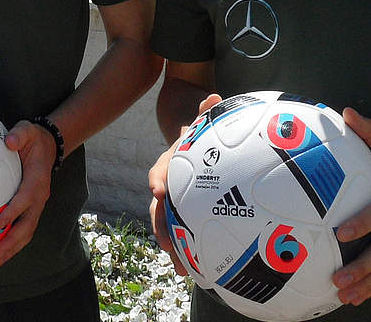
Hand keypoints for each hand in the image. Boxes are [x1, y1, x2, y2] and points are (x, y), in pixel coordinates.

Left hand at [0, 120, 57, 269]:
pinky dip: (13, 243)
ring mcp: (37, 205)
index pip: (26, 198)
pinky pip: (24, 229)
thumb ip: (19, 135)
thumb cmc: (34, 139)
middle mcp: (39, 196)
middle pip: (27, 224)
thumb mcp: (27, 130)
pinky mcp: (32, 209)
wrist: (50, 145)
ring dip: (12, 248)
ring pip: (26, 232)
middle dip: (11, 242)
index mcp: (37, 179)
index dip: (14, 211)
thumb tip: (8, 141)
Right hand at [148, 93, 221, 276]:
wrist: (191, 140)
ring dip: (173, 248)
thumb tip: (212, 96)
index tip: (158, 191)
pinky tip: (196, 272)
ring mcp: (174, 202)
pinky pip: (182, 234)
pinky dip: (186, 252)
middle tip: (169, 246)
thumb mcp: (203, 122)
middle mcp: (168, 185)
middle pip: (159, 209)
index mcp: (171, 164)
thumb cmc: (201, 133)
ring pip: (167, 227)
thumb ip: (206, 111)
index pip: (160, 172)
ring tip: (182, 269)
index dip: (158, 181)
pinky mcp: (185, 214)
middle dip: (162, 228)